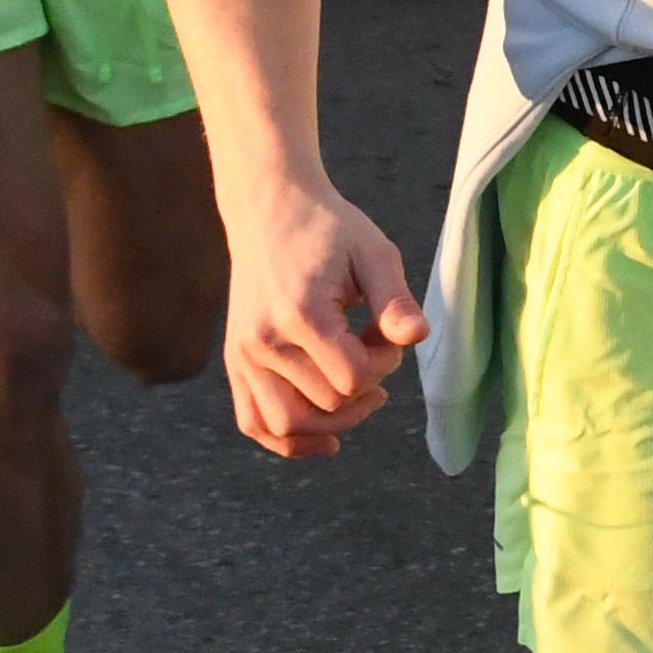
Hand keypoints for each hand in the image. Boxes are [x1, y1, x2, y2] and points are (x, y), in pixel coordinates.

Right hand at [217, 180, 424, 459]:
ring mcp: (243, 356)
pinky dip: (286, 440)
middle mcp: (263, 342)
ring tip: (359, 392)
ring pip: (287, 424)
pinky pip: (254, 422)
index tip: (386, 331)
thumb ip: (396, 299)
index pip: (352, 378)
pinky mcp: (234, 362)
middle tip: (373, 344)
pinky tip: (325, 442)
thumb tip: (417, 337)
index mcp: (299, 314)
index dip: (385, 364)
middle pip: (325, 404)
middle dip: (365, 385)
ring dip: (333, 422)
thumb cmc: (329, 229)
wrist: (270, 210)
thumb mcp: (374, 252)